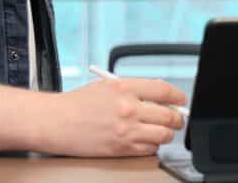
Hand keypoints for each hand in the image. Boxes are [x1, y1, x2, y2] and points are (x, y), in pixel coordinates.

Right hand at [36, 77, 186, 155]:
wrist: (55, 122)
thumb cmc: (77, 104)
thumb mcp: (107, 86)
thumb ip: (134, 88)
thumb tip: (159, 94)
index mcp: (124, 87)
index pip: (163, 90)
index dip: (178, 96)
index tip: (181, 100)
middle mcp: (128, 108)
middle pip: (168, 115)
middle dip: (177, 118)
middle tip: (176, 119)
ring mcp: (125, 130)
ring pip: (163, 135)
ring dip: (165, 134)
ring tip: (159, 131)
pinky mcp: (121, 149)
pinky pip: (149, 150)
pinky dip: (151, 146)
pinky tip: (144, 141)